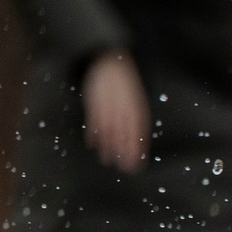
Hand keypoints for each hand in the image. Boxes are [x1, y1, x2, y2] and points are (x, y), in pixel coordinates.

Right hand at [81, 50, 147, 171]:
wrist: (110, 62)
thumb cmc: (124, 85)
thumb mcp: (136, 100)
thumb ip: (136, 119)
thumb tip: (138, 140)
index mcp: (137, 108)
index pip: (139, 133)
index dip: (138, 150)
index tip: (137, 165)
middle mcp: (123, 108)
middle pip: (125, 135)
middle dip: (124, 153)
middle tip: (124, 168)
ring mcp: (108, 105)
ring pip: (109, 130)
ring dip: (108, 147)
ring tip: (107, 160)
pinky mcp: (94, 101)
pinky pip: (93, 119)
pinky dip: (93, 132)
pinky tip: (92, 144)